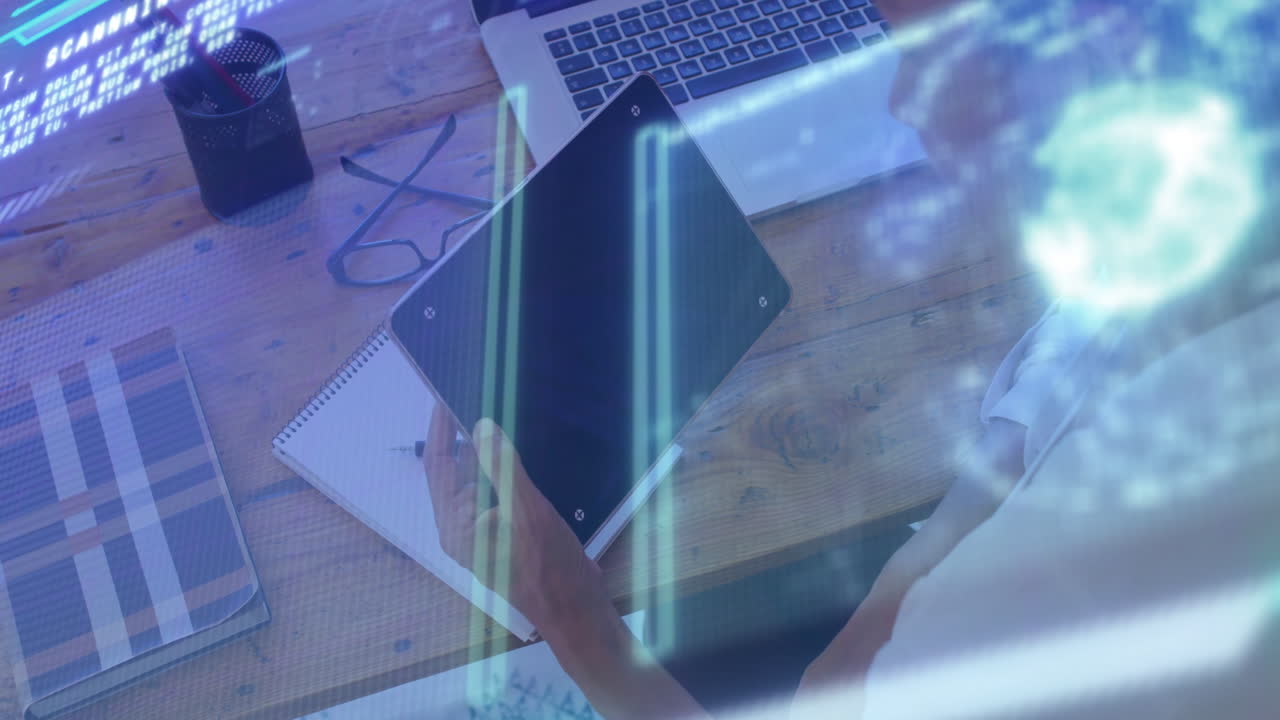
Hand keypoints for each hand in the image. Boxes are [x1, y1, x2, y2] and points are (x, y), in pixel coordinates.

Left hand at [423, 401, 610, 634]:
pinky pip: (499, 494)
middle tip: (475, 396)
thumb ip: (501, 467)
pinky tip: (518, 453)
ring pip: (480, 482)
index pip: (438, 467)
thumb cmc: (546, 565)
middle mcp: (463, 529)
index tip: (443, 396)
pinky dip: (504, 472)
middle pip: (456, 473)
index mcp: (455, 526)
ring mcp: (485, 533)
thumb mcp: (525, 510)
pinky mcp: (508, 534)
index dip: (440, 431)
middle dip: (464, 437)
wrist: (575, 607)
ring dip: (487, 453)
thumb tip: (480, 425)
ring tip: (496, 416)